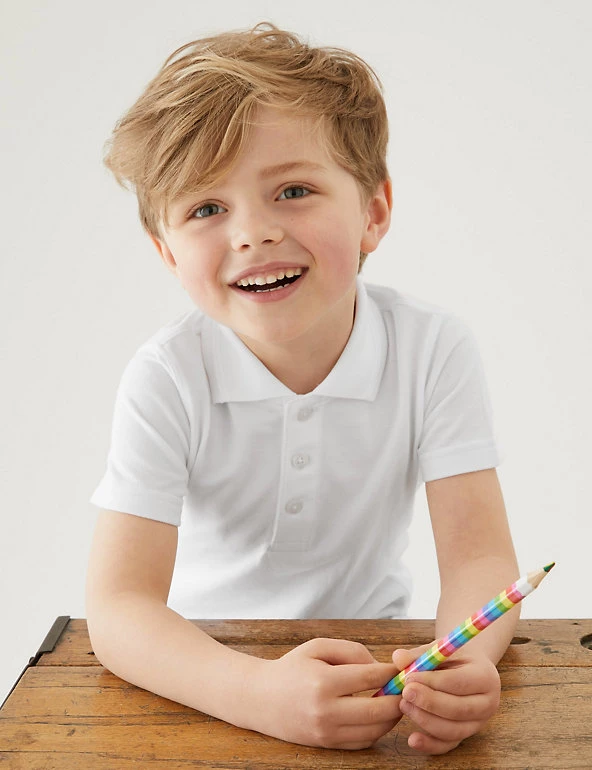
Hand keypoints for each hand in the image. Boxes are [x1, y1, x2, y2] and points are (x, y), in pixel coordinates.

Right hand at [252, 638, 402, 748]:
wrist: (261, 699)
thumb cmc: (292, 668)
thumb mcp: (317, 647)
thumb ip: (351, 651)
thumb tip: (380, 666)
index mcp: (323, 681)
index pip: (370, 677)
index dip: (391, 672)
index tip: (400, 668)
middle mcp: (326, 710)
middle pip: (379, 709)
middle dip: (399, 697)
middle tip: (406, 687)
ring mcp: (326, 731)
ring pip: (375, 730)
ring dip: (391, 717)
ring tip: (395, 701)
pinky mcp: (327, 745)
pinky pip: (363, 742)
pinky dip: (377, 730)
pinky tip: (378, 716)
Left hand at [392, 645, 500, 754]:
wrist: (467, 670)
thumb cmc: (451, 659)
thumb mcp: (439, 650)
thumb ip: (419, 654)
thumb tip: (398, 658)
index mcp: (485, 676)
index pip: (459, 682)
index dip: (432, 682)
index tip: (408, 677)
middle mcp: (487, 703)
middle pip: (458, 709)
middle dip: (428, 703)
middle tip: (405, 693)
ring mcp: (479, 723)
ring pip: (453, 730)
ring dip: (425, 720)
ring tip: (404, 705)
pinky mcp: (466, 735)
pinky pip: (448, 745)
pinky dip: (430, 744)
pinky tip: (412, 739)